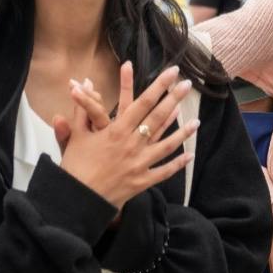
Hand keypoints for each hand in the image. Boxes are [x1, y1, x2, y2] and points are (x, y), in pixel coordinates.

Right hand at [56, 63, 195, 207]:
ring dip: (183, 133)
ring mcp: (140, 164)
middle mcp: (132, 144)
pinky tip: (189, 156)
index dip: (158, 86)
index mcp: (117, 131)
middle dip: (174, 99)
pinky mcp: (142, 181)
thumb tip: (84, 83)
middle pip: (158, 118)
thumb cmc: (75, 166)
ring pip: (167, 145)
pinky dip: (178, 164)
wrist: (77, 199)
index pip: (142, 103)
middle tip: (188, 85)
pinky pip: (164, 171)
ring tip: (196, 122)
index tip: (171, 72)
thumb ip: (82, 108)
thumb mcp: (77, 134)